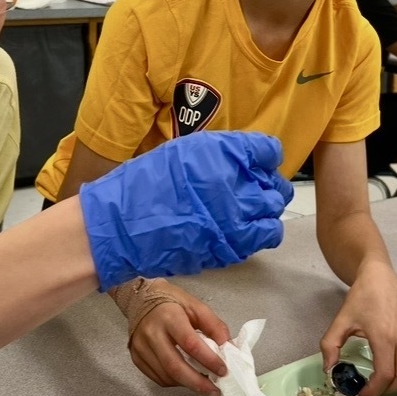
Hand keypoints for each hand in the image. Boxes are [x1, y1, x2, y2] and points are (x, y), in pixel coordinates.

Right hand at [79, 132, 293, 291]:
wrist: (121, 225)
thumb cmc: (145, 184)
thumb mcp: (182, 151)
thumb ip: (218, 153)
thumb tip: (245, 157)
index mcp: (222, 153)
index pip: (267, 150)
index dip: (263, 158)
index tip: (256, 163)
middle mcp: (235, 182)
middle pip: (274, 183)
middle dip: (266, 185)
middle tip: (251, 189)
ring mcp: (237, 217)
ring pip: (273, 210)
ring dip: (265, 208)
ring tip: (248, 210)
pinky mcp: (232, 245)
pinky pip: (265, 236)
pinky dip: (261, 231)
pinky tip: (245, 229)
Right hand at [127, 282, 231, 395]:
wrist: (140, 298)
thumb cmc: (172, 302)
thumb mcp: (196, 306)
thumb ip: (214, 326)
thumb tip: (230, 349)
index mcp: (169, 317)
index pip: (190, 343)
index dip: (209, 360)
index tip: (224, 371)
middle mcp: (151, 333)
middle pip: (175, 366)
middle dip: (197, 383)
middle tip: (215, 392)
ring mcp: (141, 348)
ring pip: (166, 376)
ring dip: (188, 385)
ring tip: (205, 386)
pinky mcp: (136, 358)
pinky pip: (158, 378)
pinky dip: (175, 382)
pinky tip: (187, 379)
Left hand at [319, 262, 396, 395]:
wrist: (380, 280)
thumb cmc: (361, 299)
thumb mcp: (340, 320)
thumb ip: (330, 345)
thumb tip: (329, 370)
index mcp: (383, 335)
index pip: (385, 374)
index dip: (374, 391)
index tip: (362, 395)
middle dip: (390, 391)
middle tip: (375, 389)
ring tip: (392, 382)